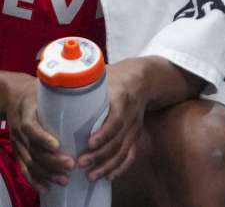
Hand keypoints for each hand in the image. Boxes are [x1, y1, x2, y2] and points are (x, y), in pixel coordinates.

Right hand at [2, 73, 71, 190]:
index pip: (31, 128)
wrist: (14, 98)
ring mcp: (19, 145)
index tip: (56, 145)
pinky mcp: (20, 153)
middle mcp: (21, 132)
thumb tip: (98, 95)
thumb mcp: (48, 92)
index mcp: (28, 115)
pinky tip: (46, 187)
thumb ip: (68, 96)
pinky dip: (35, 180)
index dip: (42, 138)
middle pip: (33, 150)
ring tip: (64, 179)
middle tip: (71, 164)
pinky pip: (25, 170)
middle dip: (52, 161)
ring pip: (30, 163)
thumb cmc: (39, 95)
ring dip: (47, 173)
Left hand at [77, 59, 148, 180]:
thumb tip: (54, 91)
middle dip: (100, 154)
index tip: (88, 143)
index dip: (104, 133)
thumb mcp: (103, 77)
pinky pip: (131, 154)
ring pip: (124, 150)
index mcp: (122, 100)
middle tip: (80, 163)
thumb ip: (83, 86)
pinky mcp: (135, 135)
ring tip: (91, 176)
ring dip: (108, 165)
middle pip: (119, 140)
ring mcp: (134, 127)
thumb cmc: (116, 79)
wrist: (142, 80)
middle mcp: (131, 116)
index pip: (117, 120)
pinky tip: (109, 176)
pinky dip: (121, 167)